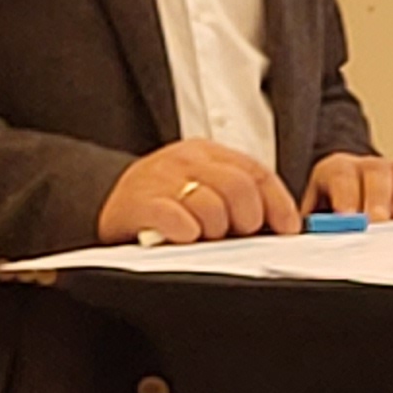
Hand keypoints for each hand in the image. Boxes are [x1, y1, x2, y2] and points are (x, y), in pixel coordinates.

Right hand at [100, 139, 299, 245]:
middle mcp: (186, 160)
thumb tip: (283, 226)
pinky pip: (173, 217)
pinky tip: (186, 236)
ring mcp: (161, 178)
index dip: (278, 203)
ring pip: (211, 206)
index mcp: (208, 154)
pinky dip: (186, 230)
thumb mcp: (203, 187)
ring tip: (204, 237)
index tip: (289, 228)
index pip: (256, 173)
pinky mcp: (137, 202)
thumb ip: (238, 198)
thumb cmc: (163, 201)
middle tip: (237, 235)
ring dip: (215, 230)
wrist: (103, 200)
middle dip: (247, 219)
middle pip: (239, 188)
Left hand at [307, 150, 392, 223]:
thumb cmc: (334, 217)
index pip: (341, 174)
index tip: (347, 216)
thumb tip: (317, 237)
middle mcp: (368, 167)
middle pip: (375, 171)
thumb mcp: (317, 219)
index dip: (345, 194)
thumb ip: (319, 227)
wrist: (351, 211)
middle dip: (378, 197)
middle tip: (378, 220)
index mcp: (337, 170)